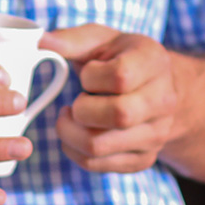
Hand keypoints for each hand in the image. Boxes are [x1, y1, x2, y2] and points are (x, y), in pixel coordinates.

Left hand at [42, 26, 189, 173]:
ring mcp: (157, 134)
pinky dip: (74, 151)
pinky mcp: (144, 159)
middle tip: (76, 102)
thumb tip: (41, 40)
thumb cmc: (122, 59)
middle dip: (81, 110)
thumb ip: (72, 39)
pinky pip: (98, 165)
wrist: (156, 88)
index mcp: (154, 62)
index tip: (87, 76)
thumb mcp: (102, 40)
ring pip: (100, 146)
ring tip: (72, 117)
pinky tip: (78, 133)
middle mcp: (163, 100)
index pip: (121, 76)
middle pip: (118, 116)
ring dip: (70, 133)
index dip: (92, 78)